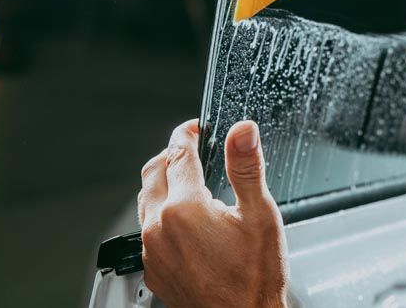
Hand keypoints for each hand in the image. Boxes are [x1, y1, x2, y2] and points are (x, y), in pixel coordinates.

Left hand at [139, 119, 287, 307]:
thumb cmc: (254, 278)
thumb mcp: (259, 215)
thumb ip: (246, 167)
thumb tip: (242, 131)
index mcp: (184, 209)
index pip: (178, 154)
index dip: (187, 134)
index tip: (195, 127)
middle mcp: (159, 229)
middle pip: (153, 173)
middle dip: (171, 154)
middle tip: (191, 149)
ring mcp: (152, 252)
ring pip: (146, 202)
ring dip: (163, 184)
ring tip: (188, 181)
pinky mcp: (153, 269)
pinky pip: (147, 231)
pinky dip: (161, 215)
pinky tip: (184, 221)